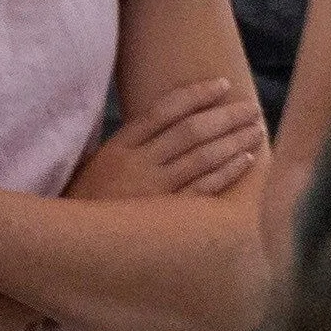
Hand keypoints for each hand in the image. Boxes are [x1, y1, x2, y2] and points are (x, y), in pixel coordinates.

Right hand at [64, 74, 266, 203]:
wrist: (75, 245)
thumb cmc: (89, 202)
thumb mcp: (99, 164)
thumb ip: (131, 144)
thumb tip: (171, 123)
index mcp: (121, 145)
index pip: (165, 110)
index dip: (196, 95)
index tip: (223, 84)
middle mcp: (139, 163)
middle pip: (191, 131)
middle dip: (225, 116)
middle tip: (251, 108)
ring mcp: (155, 192)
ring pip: (203, 158)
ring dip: (234, 142)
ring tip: (256, 130)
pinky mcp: (167, 218)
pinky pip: (204, 191)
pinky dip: (227, 173)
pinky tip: (246, 161)